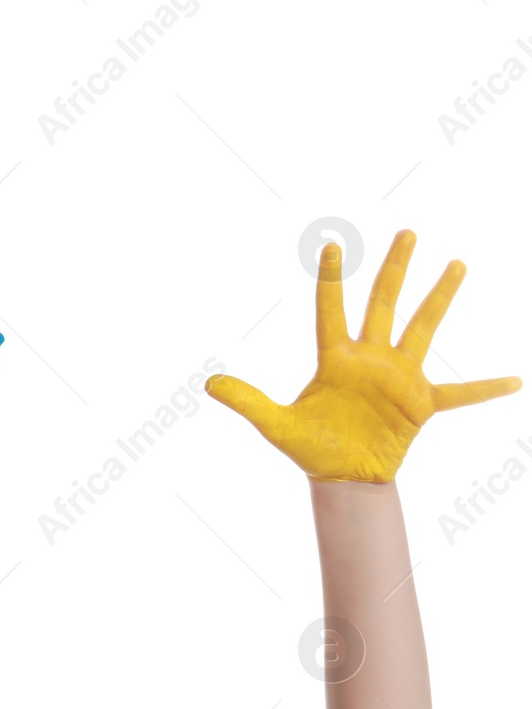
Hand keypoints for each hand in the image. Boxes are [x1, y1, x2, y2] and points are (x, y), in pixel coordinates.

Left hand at [207, 230, 519, 481]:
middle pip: (383, 303)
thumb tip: (207, 386)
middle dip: (394, 269)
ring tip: (456, 265)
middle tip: (406, 232)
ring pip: (422, 328)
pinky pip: (460, 394)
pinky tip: (514, 380)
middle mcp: (370, 359)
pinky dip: (484, 389)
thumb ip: (246, 402)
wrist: (342, 477)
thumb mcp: (275, 425)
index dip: (332, 280)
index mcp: (335, 359)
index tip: (332, 245)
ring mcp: (399, 378)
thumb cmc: (311, 447)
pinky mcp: (421, 404)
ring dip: (439, 298)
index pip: (331, 310)